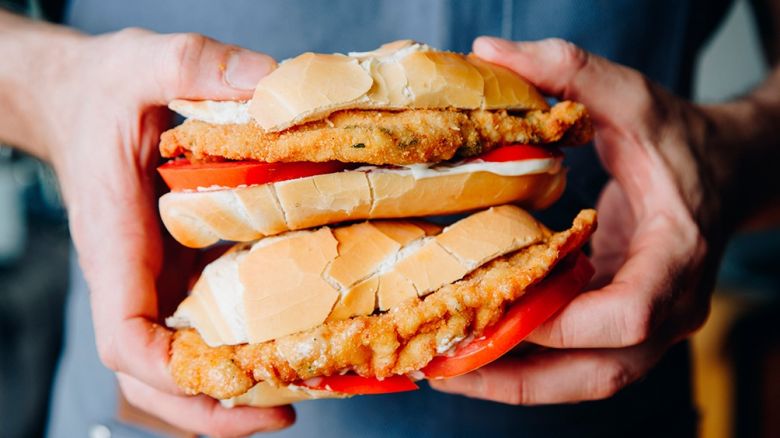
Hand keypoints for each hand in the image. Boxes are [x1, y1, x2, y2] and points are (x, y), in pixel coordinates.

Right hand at [36, 28, 292, 434]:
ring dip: (231, 389)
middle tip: (284, 411)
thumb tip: (273, 83)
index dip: (168, 374)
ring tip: (301, 390)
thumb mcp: (147, 63)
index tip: (226, 382)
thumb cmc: (104, 89)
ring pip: (181, 361)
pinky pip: (205, 326)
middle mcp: (138, 275)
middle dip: (210, 406)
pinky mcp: (182, 268)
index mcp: (117, 243)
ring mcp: (160, 278)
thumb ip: (197, 64)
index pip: (125, 336)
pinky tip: (292, 343)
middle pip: (157, 374)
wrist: (82, 97)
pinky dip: (241, 347)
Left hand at [431, 37, 722, 403]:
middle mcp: (670, 305)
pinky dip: (530, 364)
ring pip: (587, 378)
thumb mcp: (633, 99)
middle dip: (523, 378)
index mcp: (678, 254)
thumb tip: (490, 51)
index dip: (562, 321)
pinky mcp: (627, 324)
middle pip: (603, 371)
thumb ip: (571, 71)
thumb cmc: (681, 140)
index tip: (497, 307)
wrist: (726, 171)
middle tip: (446, 369)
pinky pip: (579, 361)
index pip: (629, 314)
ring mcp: (651, 323)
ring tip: (446, 369)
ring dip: (518, 382)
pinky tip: (477, 348)